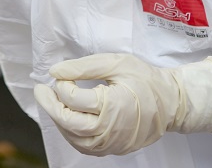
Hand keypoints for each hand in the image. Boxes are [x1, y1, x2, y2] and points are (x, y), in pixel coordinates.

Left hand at [33, 53, 211, 155]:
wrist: (171, 103)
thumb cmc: (144, 79)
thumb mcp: (116, 63)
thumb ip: (84, 67)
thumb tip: (55, 72)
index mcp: (113, 106)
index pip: (73, 100)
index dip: (61, 85)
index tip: (60, 75)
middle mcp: (111, 130)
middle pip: (69, 122)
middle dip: (50, 105)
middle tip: (40, 90)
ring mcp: (112, 143)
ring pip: (74, 138)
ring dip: (58, 120)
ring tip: (52, 102)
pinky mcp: (114, 149)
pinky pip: (85, 146)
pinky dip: (71, 133)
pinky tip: (67, 117)